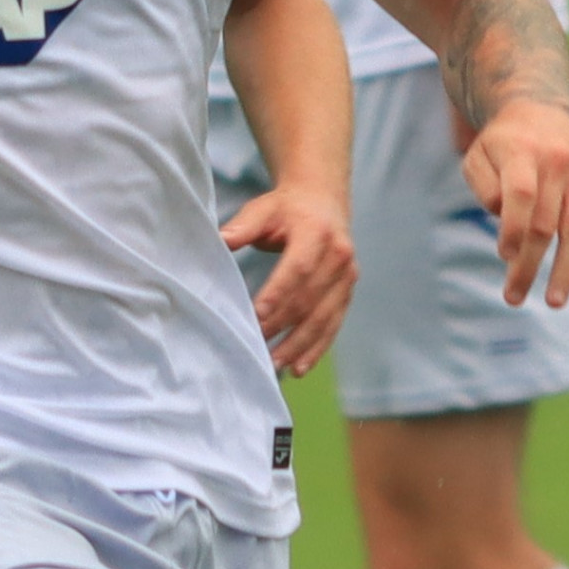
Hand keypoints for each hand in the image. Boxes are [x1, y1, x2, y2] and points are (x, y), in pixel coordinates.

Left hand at [220, 179, 356, 375]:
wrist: (323, 201)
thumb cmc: (287, 209)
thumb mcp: (263, 209)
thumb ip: (243, 226)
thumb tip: (221, 241)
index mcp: (317, 233)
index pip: (299, 267)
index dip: (279, 293)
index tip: (257, 315)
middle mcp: (339, 256)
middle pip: (310, 298)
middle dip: (283, 324)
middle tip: (258, 345)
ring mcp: (347, 277)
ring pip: (323, 317)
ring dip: (300, 344)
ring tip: (276, 363)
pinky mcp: (347, 292)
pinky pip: (333, 324)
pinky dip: (317, 348)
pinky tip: (300, 367)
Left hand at [461, 97, 568, 309]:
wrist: (540, 109)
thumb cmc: (503, 145)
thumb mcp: (478, 157)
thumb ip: (484, 189)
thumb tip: (506, 224)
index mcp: (522, 152)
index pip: (520, 195)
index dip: (513, 229)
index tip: (504, 257)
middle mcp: (557, 161)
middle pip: (545, 223)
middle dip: (529, 265)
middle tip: (514, 298)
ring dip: (566, 269)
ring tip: (554, 301)